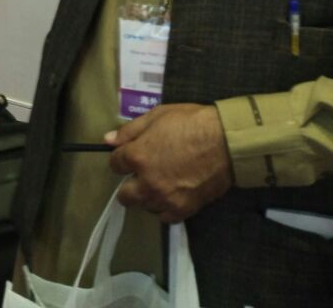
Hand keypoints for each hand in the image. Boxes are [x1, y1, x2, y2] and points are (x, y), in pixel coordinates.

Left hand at [106, 103, 232, 222]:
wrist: (226, 142)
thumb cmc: (190, 122)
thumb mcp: (157, 116)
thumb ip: (130, 130)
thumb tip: (107, 140)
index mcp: (138, 157)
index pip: (114, 164)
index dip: (121, 157)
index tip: (129, 154)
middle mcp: (147, 182)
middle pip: (124, 195)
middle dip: (128, 183)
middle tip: (141, 173)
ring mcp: (165, 199)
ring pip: (144, 206)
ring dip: (147, 195)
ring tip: (160, 182)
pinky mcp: (183, 210)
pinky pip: (164, 217)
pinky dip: (164, 207)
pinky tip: (170, 195)